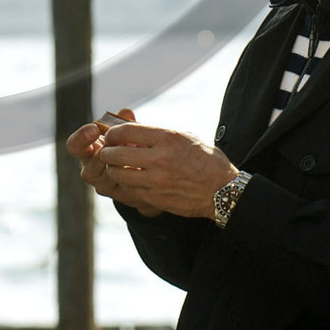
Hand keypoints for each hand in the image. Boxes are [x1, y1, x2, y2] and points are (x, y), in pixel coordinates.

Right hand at [65, 111, 162, 214]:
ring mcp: (103, 183)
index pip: (75, 145)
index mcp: (88, 149)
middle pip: (85, 166)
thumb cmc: (130, 146)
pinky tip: (141, 166)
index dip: (81, 137)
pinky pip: (122, 186)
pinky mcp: (119, 194)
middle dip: (98, 154)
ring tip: (129, 154)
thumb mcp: (128, 133)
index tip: (94, 129)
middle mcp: (91, 168)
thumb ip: (125, 124)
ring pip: (103, 177)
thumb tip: (126, 112)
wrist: (145, 174)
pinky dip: (131, 176)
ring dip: (115, 164)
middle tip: (108, 144)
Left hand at [76, 119, 238, 219]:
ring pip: (119, 175)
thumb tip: (131, 131)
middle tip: (106, 152)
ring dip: (113, 170)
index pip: (127, 131)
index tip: (110, 135)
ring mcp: (157, 181)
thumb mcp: (184, 137)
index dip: (112, 132)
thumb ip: (157, 134)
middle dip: (106, 152)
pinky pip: (131, 190)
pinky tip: (130, 180)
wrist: (223, 190)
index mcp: (167, 138)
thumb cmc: (205, 159)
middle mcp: (160, 159)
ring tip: (115, 167)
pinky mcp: (156, 199)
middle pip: (116, 154)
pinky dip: (126, 184)